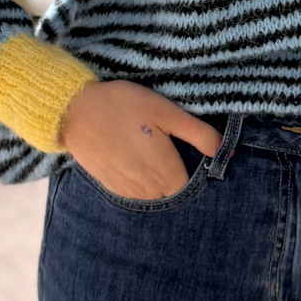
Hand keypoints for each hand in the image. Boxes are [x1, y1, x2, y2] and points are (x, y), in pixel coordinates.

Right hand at [58, 80, 222, 199]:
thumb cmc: (123, 106)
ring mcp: (128, 191)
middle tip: (166, 147)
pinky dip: (138, 180)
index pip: (191, 187)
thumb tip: (225, 151)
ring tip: (148, 150)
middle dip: (175, 175)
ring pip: (154, 194)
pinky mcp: (111, 187)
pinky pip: (135, 192)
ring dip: (156, 179)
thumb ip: (198, 134)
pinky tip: (132, 156)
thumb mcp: (166, 112)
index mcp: (167, 172)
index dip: (192, 170)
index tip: (186, 151)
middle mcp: (149, 189)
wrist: (74, 112)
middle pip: (172, 192)